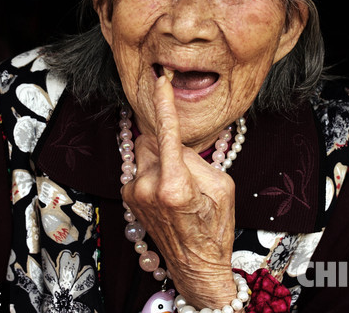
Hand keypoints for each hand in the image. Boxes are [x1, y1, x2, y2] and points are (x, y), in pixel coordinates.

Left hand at [121, 75, 236, 307]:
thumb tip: (173, 141)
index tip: (161, 81)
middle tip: (186, 165)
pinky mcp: (128, 198)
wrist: (196, 266)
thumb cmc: (215, 227)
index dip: (164, 104)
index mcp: (175, 186)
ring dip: (160, 159)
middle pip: (152, 139)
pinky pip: (140, 168)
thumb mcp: (220, 186)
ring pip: (145, 154)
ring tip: (178, 186)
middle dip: (166, 142)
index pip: (167, 133)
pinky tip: (167, 194)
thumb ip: (194, 158)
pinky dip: (153, 171)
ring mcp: (135, 194)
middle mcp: (148, 188)